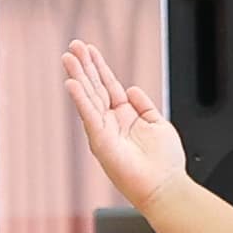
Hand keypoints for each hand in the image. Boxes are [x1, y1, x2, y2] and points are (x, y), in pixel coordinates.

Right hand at [62, 37, 187, 210]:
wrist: (164, 187)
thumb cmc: (164, 163)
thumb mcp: (158, 124)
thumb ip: (144, 105)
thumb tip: (131, 88)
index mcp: (124, 116)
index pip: (108, 85)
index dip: (99, 66)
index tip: (89, 49)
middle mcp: (110, 121)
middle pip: (94, 87)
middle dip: (84, 66)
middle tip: (73, 46)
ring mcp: (103, 130)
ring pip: (88, 97)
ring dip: (78, 76)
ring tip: (68, 57)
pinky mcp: (101, 141)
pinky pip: (89, 115)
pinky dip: (80, 99)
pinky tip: (72, 83)